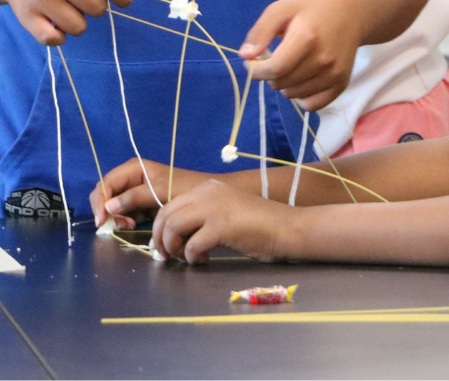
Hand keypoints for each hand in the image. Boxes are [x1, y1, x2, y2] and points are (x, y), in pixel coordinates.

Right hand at [90, 157, 212, 228]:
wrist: (202, 198)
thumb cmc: (182, 188)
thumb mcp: (158, 191)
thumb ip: (133, 198)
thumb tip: (108, 207)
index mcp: (133, 168)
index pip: (105, 183)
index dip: (100, 201)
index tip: (102, 221)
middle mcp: (130, 177)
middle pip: (105, 193)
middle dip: (107, 210)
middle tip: (119, 224)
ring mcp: (134, 190)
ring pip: (112, 205)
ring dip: (115, 217)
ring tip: (129, 225)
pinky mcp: (139, 203)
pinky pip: (123, 212)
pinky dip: (123, 219)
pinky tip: (133, 224)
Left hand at [152, 178, 297, 263]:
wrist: (287, 228)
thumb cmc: (259, 225)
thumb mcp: (226, 212)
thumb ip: (202, 217)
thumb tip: (176, 236)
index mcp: (208, 188)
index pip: (169, 205)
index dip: (160, 228)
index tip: (163, 246)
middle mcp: (208, 193)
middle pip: (166, 215)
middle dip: (161, 239)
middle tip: (167, 257)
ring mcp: (215, 207)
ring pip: (173, 227)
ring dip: (174, 248)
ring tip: (187, 258)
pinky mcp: (223, 226)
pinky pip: (192, 245)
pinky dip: (193, 257)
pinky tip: (205, 260)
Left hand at [239, 0, 361, 110]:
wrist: (350, 12)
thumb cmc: (310, 10)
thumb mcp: (282, 9)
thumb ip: (261, 31)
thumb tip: (245, 56)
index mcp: (307, 37)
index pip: (276, 69)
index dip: (257, 70)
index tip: (252, 62)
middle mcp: (323, 59)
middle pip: (282, 83)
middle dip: (270, 74)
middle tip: (276, 58)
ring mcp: (334, 74)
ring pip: (293, 95)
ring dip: (285, 84)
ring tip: (291, 66)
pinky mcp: (342, 84)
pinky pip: (312, 106)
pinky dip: (301, 97)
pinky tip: (301, 81)